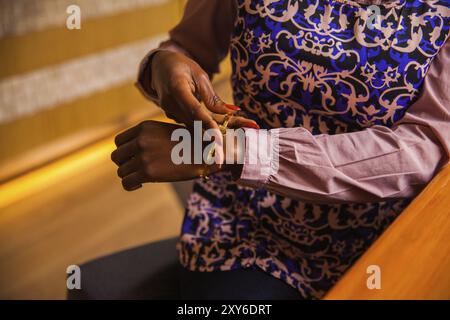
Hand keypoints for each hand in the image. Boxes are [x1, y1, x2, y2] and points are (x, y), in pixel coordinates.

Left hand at [111, 118, 254, 190]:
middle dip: (125, 164)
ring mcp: (142, 156)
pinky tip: (140, 184)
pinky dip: (131, 185)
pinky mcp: (147, 172)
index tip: (133, 158)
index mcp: (144, 128)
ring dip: (130, 175)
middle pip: (117, 156)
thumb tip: (138, 149)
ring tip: (141, 178)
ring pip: (121, 171)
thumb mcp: (167, 132)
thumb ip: (150, 137)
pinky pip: (126, 182)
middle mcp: (140, 140)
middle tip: (137, 169)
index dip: (125, 152)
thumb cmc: (191, 144)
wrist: (207, 153)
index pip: (119, 142)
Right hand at [150, 50, 240, 130]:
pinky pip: (192, 124)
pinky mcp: (173, 117)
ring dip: (217, 130)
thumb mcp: (199, 75)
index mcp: (176, 87)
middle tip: (246, 129)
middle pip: (197, 122)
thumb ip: (211, 97)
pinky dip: (207, 126)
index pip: (193, 109)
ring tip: (243, 127)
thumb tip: (230, 111)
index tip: (219, 136)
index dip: (206, 123)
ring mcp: (169, 112)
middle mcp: (170, 103)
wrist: (159, 68)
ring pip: (196, 126)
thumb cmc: (182, 67)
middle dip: (220, 130)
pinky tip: (223, 131)